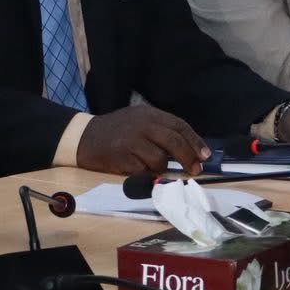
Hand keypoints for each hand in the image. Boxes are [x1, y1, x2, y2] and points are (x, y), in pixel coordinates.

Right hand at [75, 106, 210, 176]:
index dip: (195, 141)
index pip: (179, 125)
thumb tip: (189, 148)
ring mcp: (131, 141)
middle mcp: (142, 125)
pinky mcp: (122, 158)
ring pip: (160, 159)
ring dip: (162, 168)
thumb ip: (160, 130)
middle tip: (195, 170)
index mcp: (149, 114)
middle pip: (174, 141)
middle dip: (188, 158)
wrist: (84, 137)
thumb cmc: (116, 131)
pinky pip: (143, 171)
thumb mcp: (138, 121)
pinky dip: (146, 175)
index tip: (205, 156)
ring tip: (154, 168)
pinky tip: (140, 171)